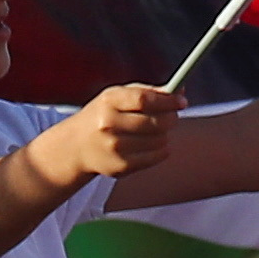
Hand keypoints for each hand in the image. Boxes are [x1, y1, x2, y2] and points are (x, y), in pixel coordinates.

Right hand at [53, 84, 178, 181]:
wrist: (77, 146)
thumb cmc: (105, 115)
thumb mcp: (119, 97)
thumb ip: (149, 92)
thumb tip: (180, 91)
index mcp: (109, 101)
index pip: (144, 100)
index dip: (168, 101)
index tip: (181, 101)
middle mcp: (108, 124)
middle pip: (155, 122)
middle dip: (171, 118)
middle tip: (173, 116)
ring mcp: (114, 148)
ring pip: (159, 140)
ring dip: (164, 134)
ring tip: (155, 131)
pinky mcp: (120, 167)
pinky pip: (156, 157)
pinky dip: (161, 150)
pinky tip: (152, 144)